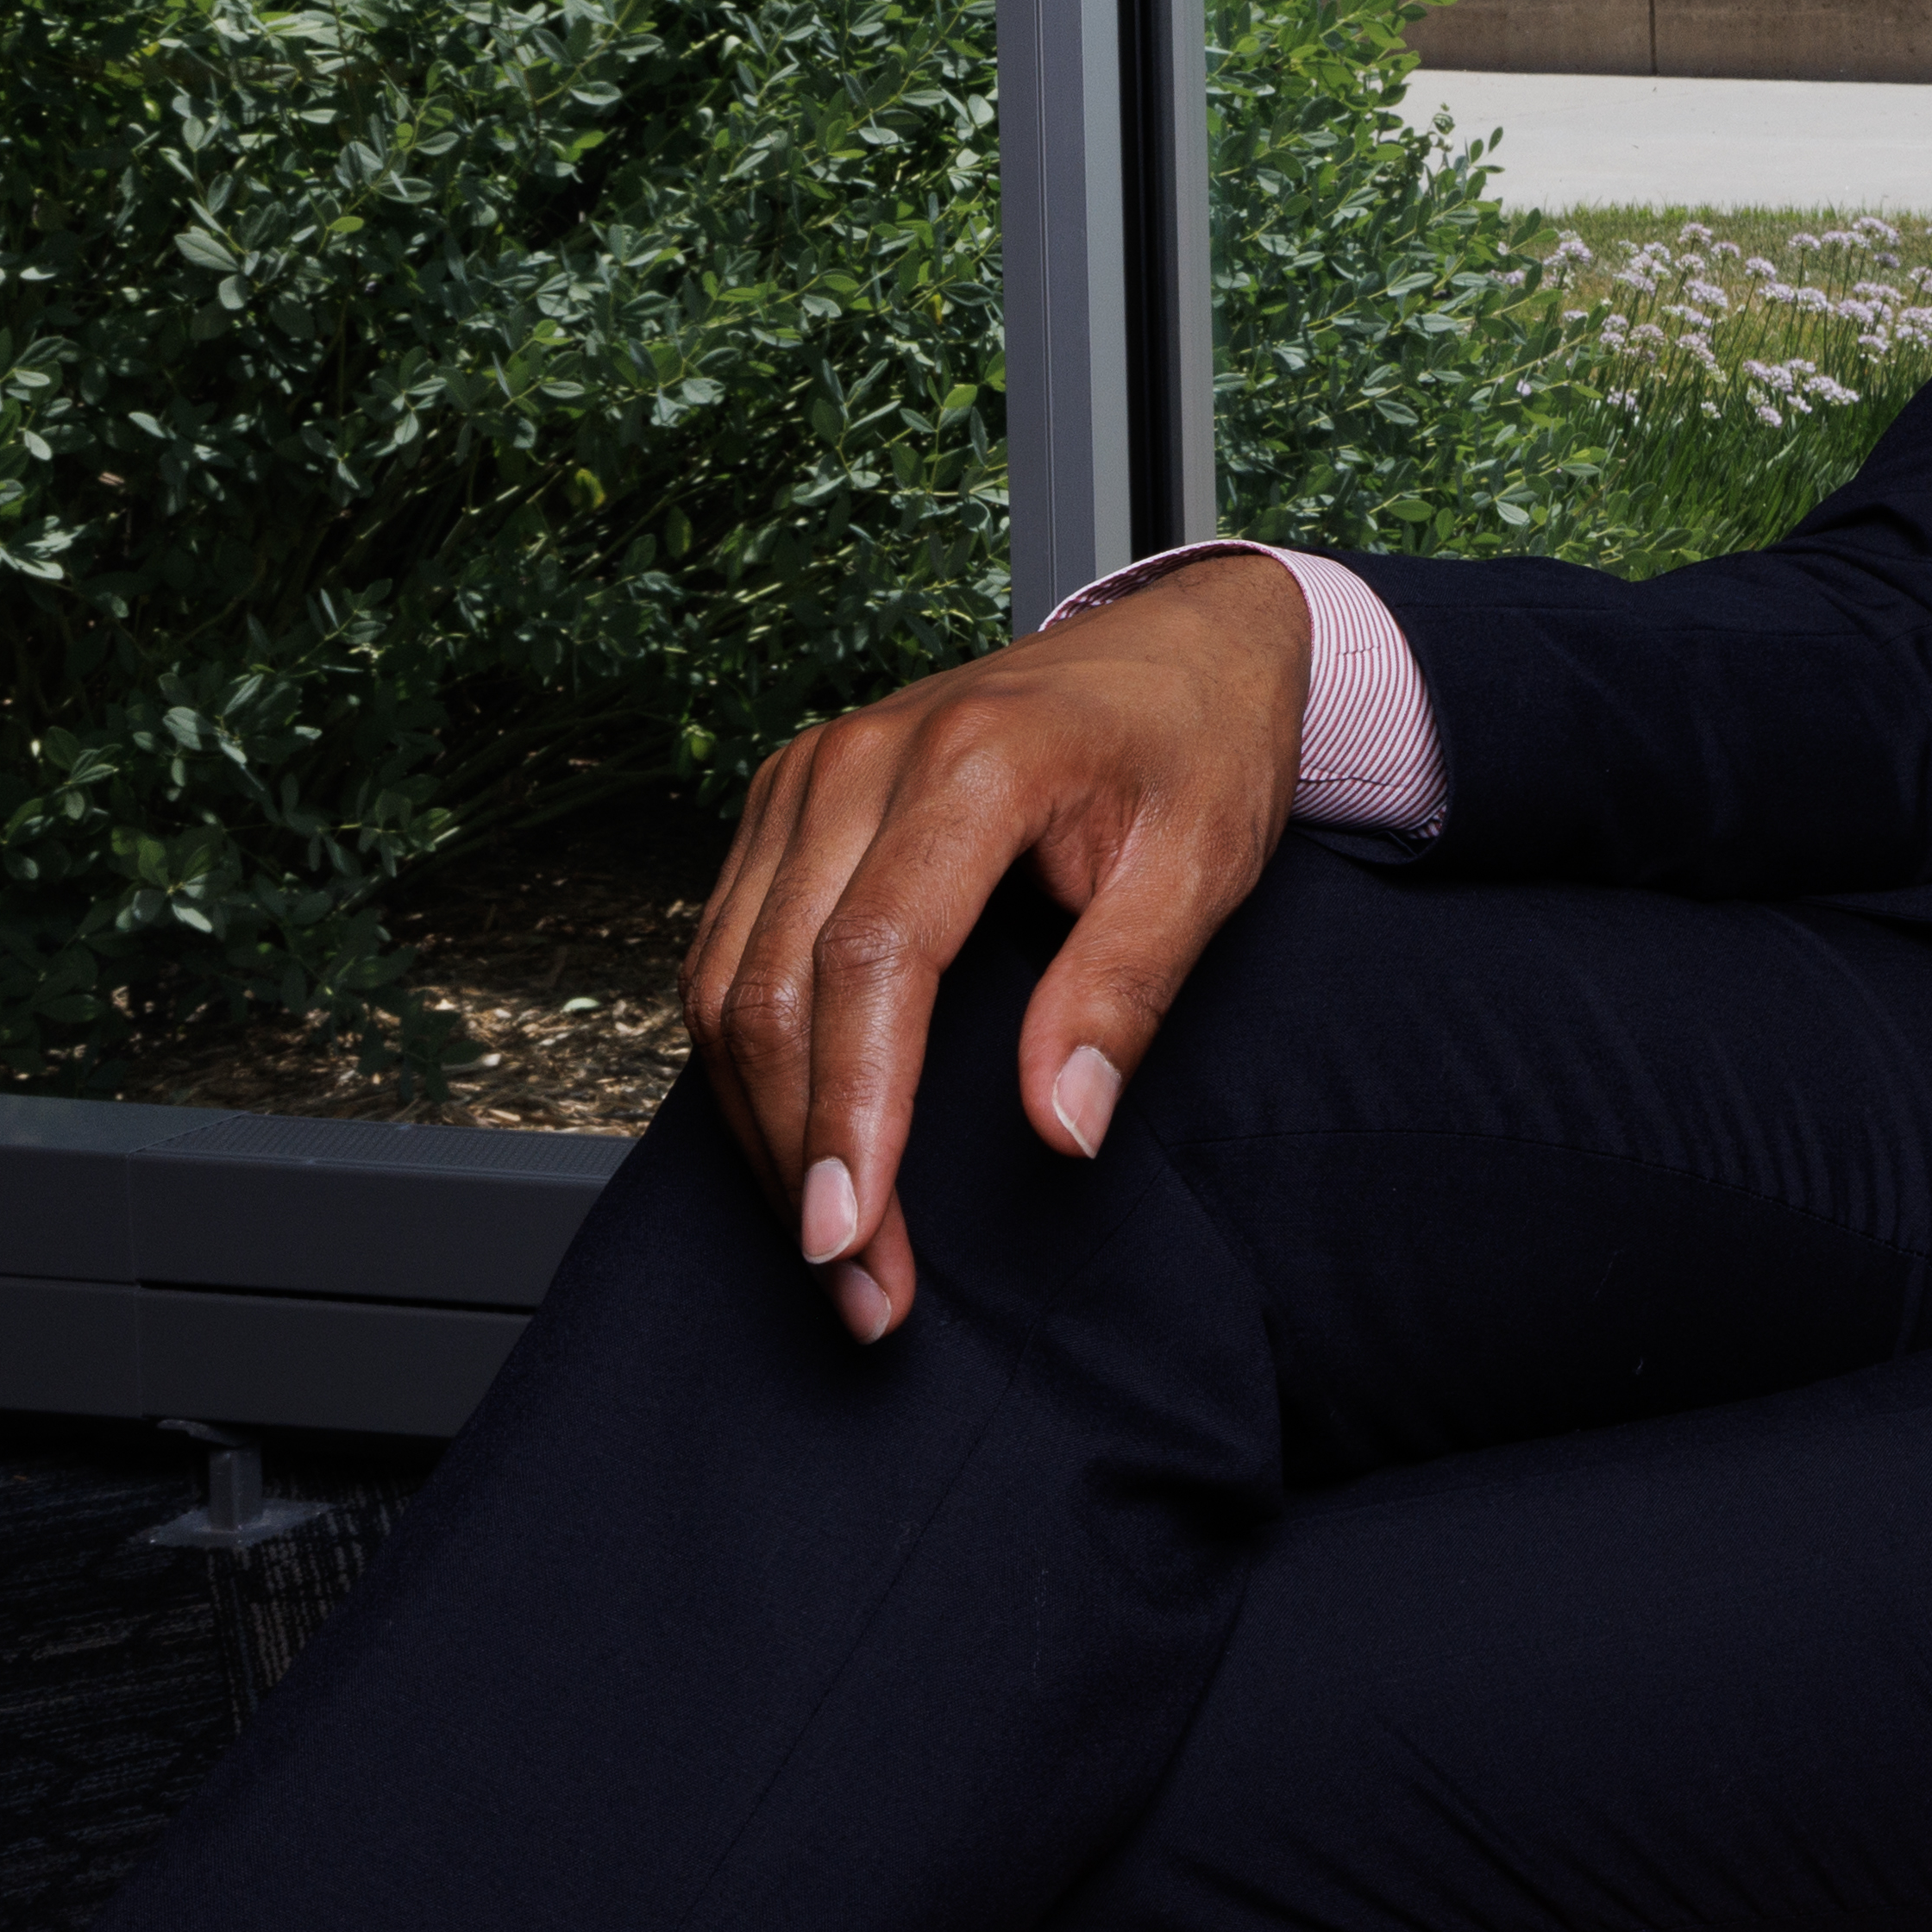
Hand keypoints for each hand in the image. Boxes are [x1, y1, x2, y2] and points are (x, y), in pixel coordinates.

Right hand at [677, 556, 1310, 1344]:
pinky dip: (746, 1062)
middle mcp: (858, 760)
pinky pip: (727, 949)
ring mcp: (805, 775)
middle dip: (803, 1156)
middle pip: (774, 986)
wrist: (1183, 643)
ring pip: (725, 979)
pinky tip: (797, 1145)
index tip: (851, 1237)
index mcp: (971, 761)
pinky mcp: (785, 804)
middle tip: (858, 1288)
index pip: (874, 961)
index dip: (852, 1111)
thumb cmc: (1202, 745)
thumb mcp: (1206, 864)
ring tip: (832, 1248)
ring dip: (762, 1128)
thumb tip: (1060, 1128)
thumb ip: (1125, 991)